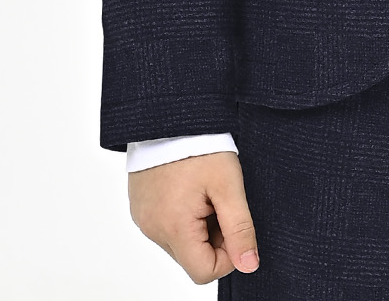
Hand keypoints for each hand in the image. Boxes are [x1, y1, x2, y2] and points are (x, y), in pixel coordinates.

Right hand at [128, 150, 258, 283]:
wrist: (170, 114)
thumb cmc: (199, 145)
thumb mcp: (228, 185)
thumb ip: (240, 228)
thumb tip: (249, 264)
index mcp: (174, 228)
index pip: (204, 272)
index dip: (227, 255)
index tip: (233, 223)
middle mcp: (153, 229)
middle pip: (192, 258)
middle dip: (213, 237)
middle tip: (219, 200)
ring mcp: (143, 219)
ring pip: (179, 243)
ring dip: (197, 226)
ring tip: (202, 190)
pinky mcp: (140, 207)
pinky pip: (165, 226)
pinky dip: (181, 215)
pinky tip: (188, 187)